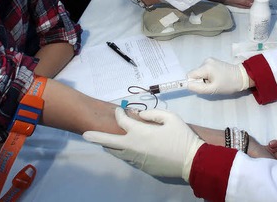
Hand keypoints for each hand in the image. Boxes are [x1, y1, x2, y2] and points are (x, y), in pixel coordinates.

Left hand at [83, 107, 203, 180]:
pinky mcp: (141, 167)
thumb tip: (139, 115)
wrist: (191, 161)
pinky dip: (121, 152)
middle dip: (95, 136)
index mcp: (140, 133)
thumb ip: (152, 114)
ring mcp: (136, 159)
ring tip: (101, 140)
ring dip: (108, 145)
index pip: (122, 121)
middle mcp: (133, 147)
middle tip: (84, 134)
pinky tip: (122, 148)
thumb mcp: (171, 117)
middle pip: (109, 141)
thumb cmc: (181, 137)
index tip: (119, 109)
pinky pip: (126, 158)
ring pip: (116, 152)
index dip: (119, 113)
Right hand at [187, 57, 249, 94]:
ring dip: (205, 79)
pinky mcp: (213, 62)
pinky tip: (217, 77)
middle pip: (195, 73)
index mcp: (205, 66)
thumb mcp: (212, 89)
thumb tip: (187, 85)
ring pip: (200, 72)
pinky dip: (209, 76)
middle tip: (212, 85)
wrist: (242, 77)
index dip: (194, 83)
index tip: (203, 87)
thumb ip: (198, 88)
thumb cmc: (228, 84)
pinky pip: (205, 70)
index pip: (190, 75)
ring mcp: (210, 60)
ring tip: (216, 81)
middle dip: (201, 81)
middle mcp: (206, 61)